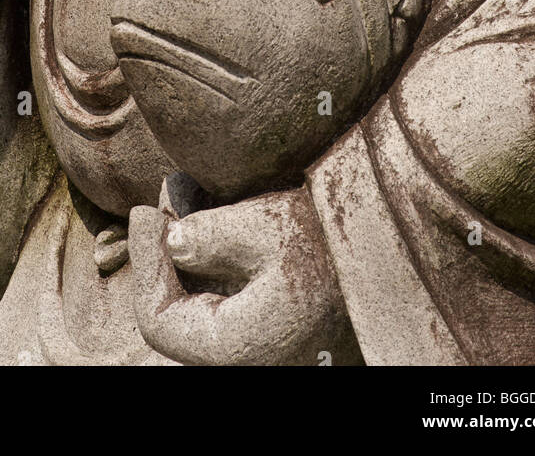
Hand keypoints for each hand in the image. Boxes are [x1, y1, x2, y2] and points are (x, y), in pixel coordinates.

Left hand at [129, 182, 357, 365]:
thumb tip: (172, 241)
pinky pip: (224, 282)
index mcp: (239, 347)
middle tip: (164, 193)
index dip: (144, 264)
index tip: (145, 211)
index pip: (160, 321)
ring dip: (186, 238)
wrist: (390, 239)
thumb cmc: (333, 238)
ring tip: (185, 184)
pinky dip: (210, 242)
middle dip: (164, 245)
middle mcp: (248, 349)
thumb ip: (208, 236)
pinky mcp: (272, 308)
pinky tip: (209, 198)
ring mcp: (259, 329)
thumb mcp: (267, 226)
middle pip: (179, 304)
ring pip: (200, 289)